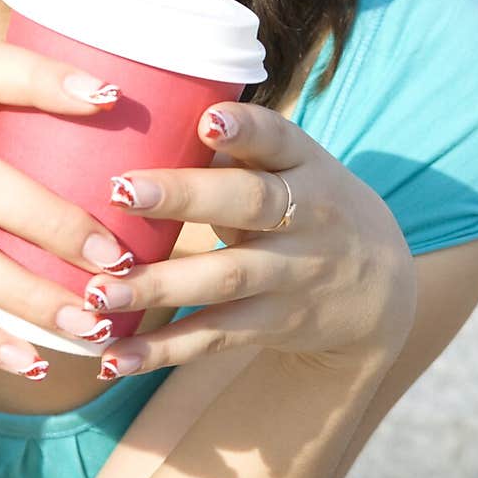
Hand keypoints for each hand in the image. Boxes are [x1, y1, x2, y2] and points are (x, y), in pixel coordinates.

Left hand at [84, 102, 417, 377]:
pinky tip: (113, 358)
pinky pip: (214, 338)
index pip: (278, 139)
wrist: (380, 288)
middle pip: (248, 204)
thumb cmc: (306, 201)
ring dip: (158, 287)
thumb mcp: (293, 166)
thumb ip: (236, 147)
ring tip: (98, 291)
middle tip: (121, 190)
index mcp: (304, 164)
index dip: (245, 129)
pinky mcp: (273, 323)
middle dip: (184, 197)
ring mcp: (291, 274)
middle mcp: (304, 217)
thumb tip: (148, 121)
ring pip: (223, 279)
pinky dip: (162, 350)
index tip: (208, 119)